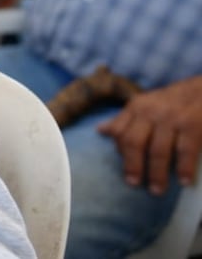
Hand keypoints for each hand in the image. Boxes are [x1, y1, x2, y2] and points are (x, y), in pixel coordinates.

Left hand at [98, 76, 201, 193]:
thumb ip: (126, 119)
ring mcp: (171, 118)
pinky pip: (185, 151)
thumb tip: (101, 130)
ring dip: (156, 173)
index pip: (119, 131)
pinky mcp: (192, 125)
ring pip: (157, 150)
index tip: (124, 170)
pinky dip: (184, 168)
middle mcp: (150, 111)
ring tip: (157, 191)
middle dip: (133, 166)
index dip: (119, 152)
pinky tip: (184, 182)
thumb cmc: (172, 102)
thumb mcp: (146, 104)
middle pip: (133, 142)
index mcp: (137, 107)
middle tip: (134, 184)